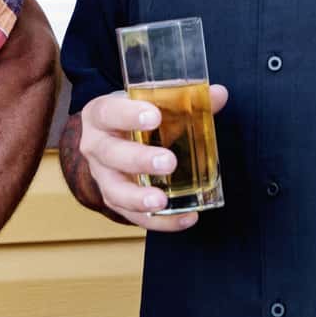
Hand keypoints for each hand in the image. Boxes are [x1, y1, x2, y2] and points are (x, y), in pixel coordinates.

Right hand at [69, 87, 229, 232]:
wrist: (115, 138)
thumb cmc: (136, 117)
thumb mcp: (154, 103)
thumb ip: (185, 100)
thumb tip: (218, 95)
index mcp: (101, 115)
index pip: (108, 112)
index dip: (128, 115)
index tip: (154, 116)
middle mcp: (96, 146)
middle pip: (111, 154)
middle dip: (138, 160)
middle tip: (168, 162)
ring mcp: (103, 177)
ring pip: (115, 191)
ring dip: (138, 198)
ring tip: (162, 200)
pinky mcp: (116, 201)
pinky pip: (134, 216)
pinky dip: (160, 221)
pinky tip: (186, 218)